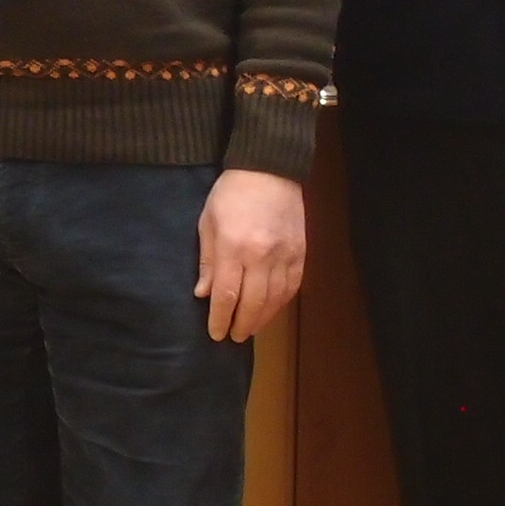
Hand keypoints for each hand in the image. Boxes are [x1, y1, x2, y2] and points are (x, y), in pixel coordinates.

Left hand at [194, 167, 306, 342]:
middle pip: (253, 303)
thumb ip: (207, 261)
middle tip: (233, 336)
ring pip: (275, 299)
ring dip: (262, 319)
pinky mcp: (301, 252)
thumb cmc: (230, 194)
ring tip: (250, 329)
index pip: (227, 295)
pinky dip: (281, 303)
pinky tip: (271, 310)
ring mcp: (285, 255)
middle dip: (242, 324)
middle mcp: (262, 256)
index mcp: (234, 248)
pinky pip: (292, 286)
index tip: (216, 334)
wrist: (269, 169)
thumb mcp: (208, 223)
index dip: (221, 319)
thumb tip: (204, 294)